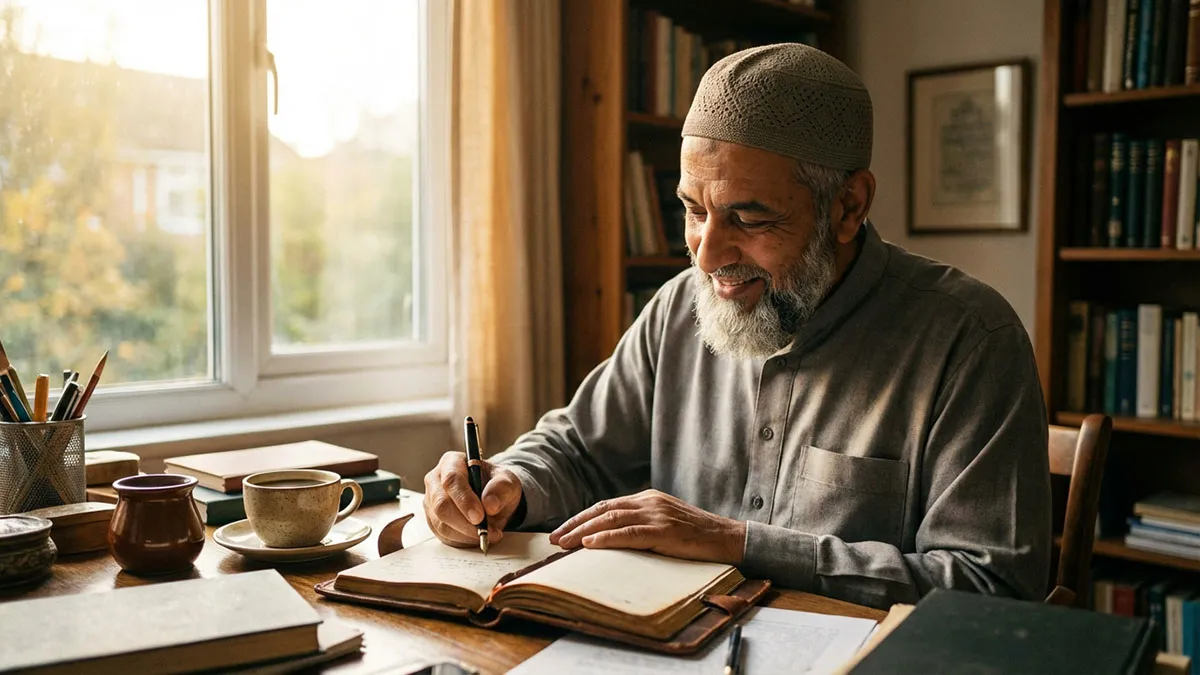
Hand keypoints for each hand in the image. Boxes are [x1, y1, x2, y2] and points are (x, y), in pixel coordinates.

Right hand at [423, 451, 523, 547]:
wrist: (493, 498)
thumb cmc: (496, 485)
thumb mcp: (507, 481)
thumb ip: (501, 489)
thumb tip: (490, 505)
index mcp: (451, 462)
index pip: (452, 480)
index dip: (464, 500)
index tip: (480, 516)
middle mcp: (435, 481)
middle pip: (441, 505)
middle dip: (465, 523)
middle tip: (487, 531)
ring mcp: (431, 502)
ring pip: (441, 524)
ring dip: (467, 534)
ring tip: (489, 533)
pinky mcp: (433, 521)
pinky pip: (443, 536)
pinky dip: (463, 540)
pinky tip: (477, 536)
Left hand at [549, 489, 745, 564]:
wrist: (727, 538)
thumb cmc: (695, 537)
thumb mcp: (664, 524)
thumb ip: (641, 525)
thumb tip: (612, 538)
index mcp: (647, 498)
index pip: (606, 505)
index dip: (581, 518)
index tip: (561, 531)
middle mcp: (649, 502)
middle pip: (602, 510)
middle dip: (574, 524)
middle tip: (553, 539)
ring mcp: (656, 514)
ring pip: (611, 519)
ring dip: (582, 531)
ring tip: (563, 544)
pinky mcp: (664, 531)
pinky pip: (629, 533)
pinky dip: (606, 537)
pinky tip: (589, 544)